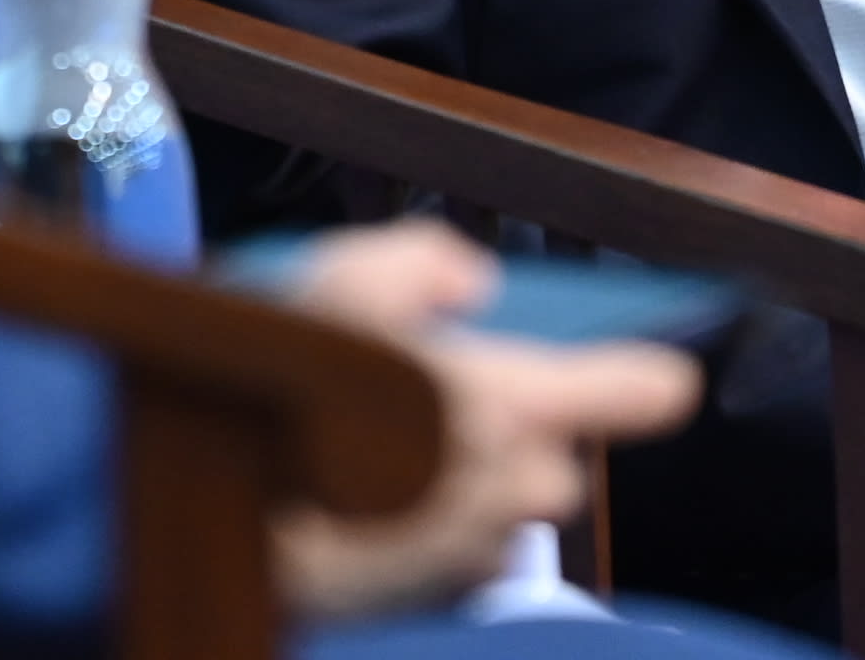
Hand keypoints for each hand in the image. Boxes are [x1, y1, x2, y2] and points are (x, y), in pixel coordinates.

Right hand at [259, 223, 703, 618]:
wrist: (208, 532)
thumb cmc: (276, 403)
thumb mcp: (337, 281)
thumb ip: (422, 261)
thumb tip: (471, 282)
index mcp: (512, 404)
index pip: (640, 391)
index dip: (642, 376)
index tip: (656, 376)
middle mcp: (515, 494)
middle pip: (553, 456)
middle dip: (505, 433)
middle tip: (418, 401)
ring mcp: (476, 559)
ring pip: (502, 508)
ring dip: (459, 482)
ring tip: (369, 451)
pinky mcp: (434, 604)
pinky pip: (456, 555)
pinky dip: (424, 528)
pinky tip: (355, 503)